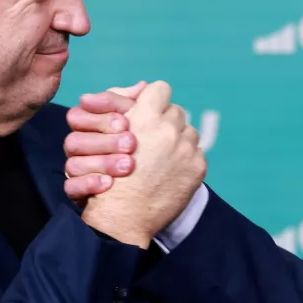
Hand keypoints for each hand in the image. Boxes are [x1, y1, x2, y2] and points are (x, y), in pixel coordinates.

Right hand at [63, 82, 145, 204]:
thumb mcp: (144, 124)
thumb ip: (139, 104)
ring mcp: (76, 170)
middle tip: (132, 144)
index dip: (101, 114)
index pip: (80, 113)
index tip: (126, 121)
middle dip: (106, 140)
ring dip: (102, 162)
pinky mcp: (77, 192)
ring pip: (73, 163)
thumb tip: (144, 86)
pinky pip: (71, 187)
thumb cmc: (144, 153)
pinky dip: (89, 184)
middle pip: (75, 138)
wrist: (143, 198)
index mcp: (89, 127)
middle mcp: (79, 146)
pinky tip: (108, 184)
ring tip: (129, 166)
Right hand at [80, 81, 205, 247]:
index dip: (153, 100)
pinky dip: (186, 159)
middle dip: (166, 122)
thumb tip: (145, 85)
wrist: (122, 217)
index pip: (160, 89)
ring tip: (162, 157)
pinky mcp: (197, 168)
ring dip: (178, 140)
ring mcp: (186, 149)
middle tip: (154, 138)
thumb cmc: (108, 176)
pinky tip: (171, 171)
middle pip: (176, 111)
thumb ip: (125, 106)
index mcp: (144, 118)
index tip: (149, 111)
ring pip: (189, 131)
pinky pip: (197, 152)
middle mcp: (168, 130)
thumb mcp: (105, 136)